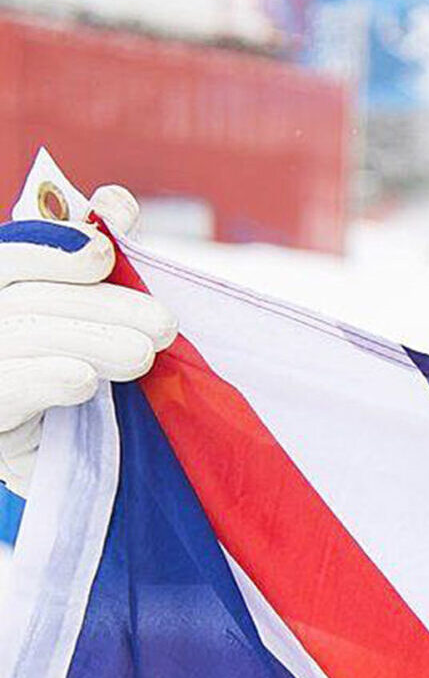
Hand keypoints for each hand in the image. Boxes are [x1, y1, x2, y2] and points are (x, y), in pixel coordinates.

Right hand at [0, 185, 175, 495]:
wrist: (77, 474)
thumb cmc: (90, 388)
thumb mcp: (96, 322)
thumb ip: (99, 264)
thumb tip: (114, 203)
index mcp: (1, 291)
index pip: (11, 257)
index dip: (54, 245)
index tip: (105, 252)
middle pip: (25, 296)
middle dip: (101, 304)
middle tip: (164, 325)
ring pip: (20, 336)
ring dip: (89, 340)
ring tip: (142, 356)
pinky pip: (7, 389)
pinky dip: (46, 380)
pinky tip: (82, 381)